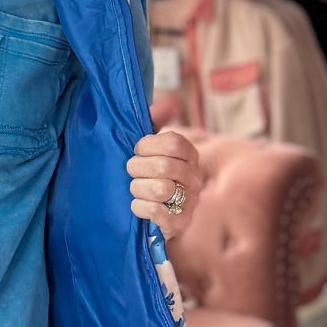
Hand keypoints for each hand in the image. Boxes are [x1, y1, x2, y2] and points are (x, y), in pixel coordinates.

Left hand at [127, 130, 203, 244]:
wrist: (149, 216)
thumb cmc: (147, 175)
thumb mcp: (151, 147)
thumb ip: (156, 121)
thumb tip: (169, 102)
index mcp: (190, 155)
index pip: (173, 142)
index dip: (148, 144)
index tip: (136, 149)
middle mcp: (195, 178)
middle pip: (164, 165)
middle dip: (138, 167)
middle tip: (130, 171)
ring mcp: (190, 202)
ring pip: (160, 188)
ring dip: (138, 188)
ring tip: (134, 189)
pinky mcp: (179, 224)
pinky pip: (156, 212)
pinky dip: (139, 207)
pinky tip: (137, 206)